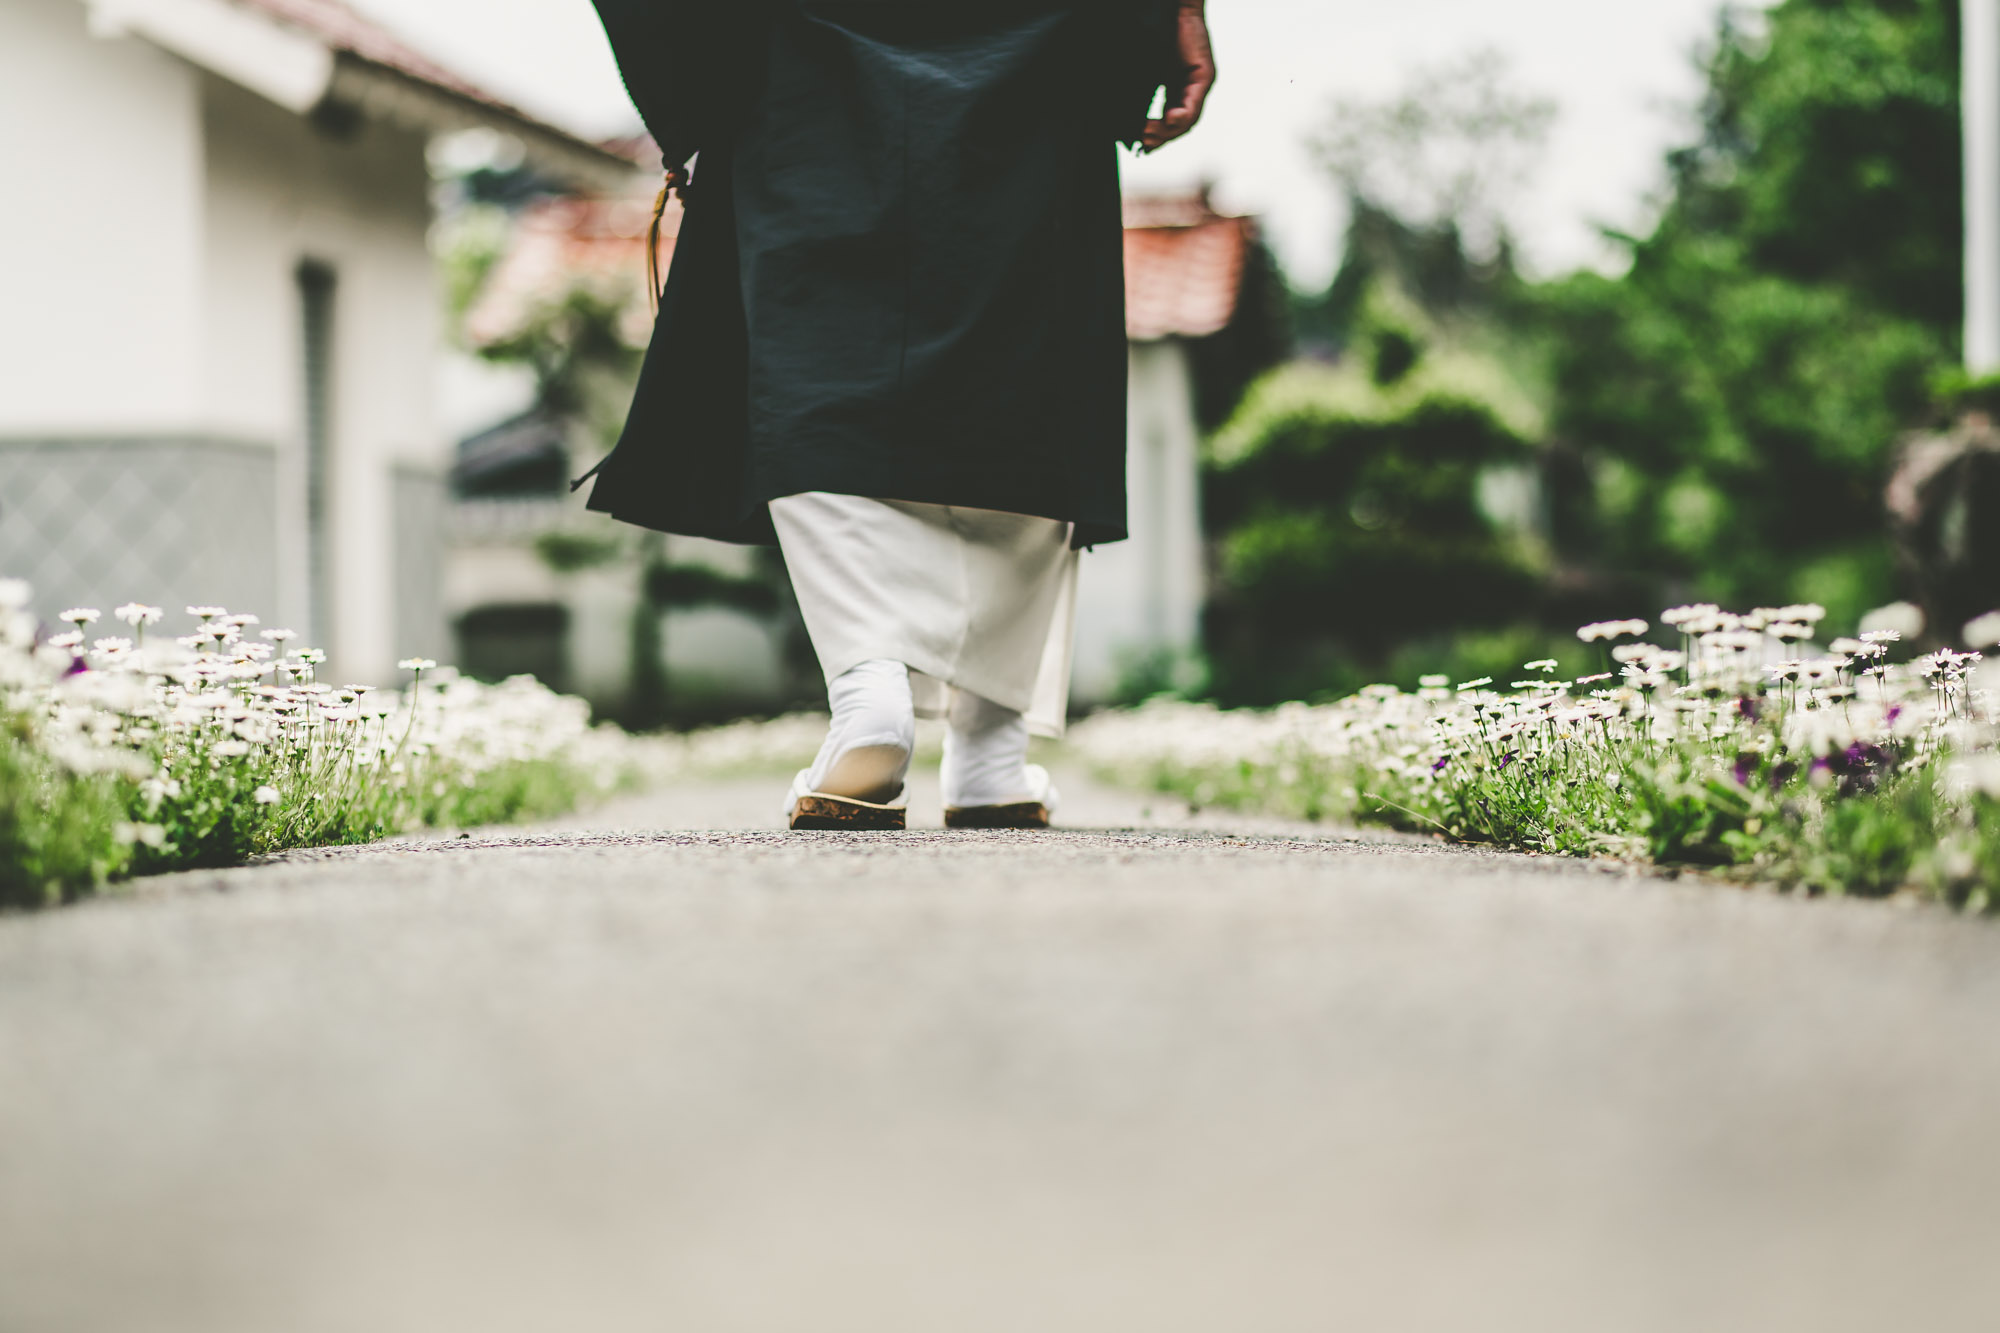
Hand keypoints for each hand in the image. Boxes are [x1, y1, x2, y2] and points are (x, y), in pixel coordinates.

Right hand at [1142, 3, 1214, 151]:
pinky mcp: (1205, 74)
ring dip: (1170, 130)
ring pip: (1189, 119)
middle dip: (1162, 137)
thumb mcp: (1146, 72)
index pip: (1170, 121)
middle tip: (1144, 142)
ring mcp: (1200, 83)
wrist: (1172, 9)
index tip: (1143, 147)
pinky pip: (1195, 102)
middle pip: (1180, 126)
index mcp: (1177, 88)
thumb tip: (1125, 118)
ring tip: (1150, 132)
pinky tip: (1170, 118)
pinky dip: (1183, 114)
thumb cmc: (1157, 34)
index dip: (1158, 137)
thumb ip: (1141, 93)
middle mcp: (1191, 89)